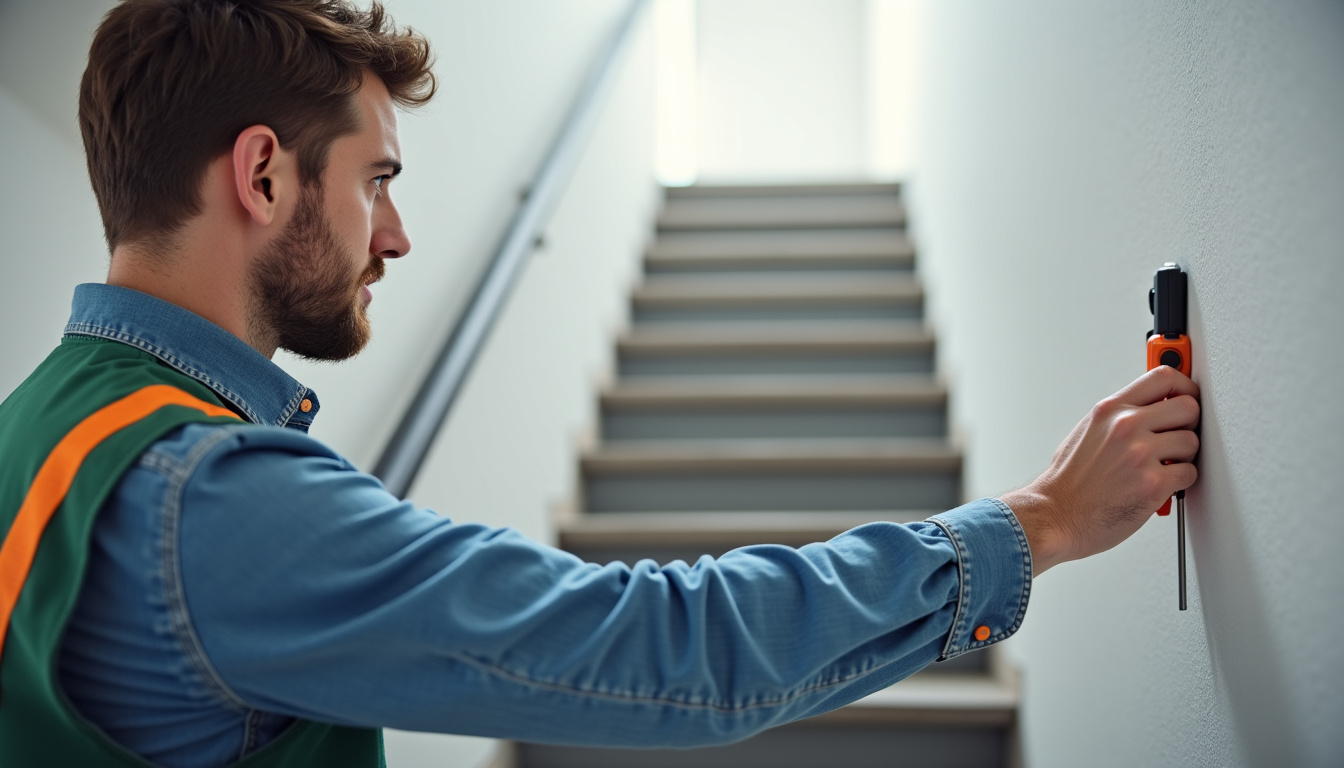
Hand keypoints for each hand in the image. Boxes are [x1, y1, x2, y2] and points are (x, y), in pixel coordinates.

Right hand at [1000, 366, 1199, 575]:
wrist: (1055, 514)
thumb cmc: (1069, 480)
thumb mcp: (1088, 431)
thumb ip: (1121, 415)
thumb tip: (1154, 406)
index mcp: (1110, 410)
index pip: (1164, 377)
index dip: (1185, 387)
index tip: (1187, 396)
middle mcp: (1125, 427)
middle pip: (1188, 407)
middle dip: (1187, 424)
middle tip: (1176, 437)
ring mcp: (1140, 454)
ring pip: (1191, 442)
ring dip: (1183, 456)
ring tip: (1161, 465)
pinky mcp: (1152, 484)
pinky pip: (1189, 473)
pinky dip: (1179, 481)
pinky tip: (1160, 484)